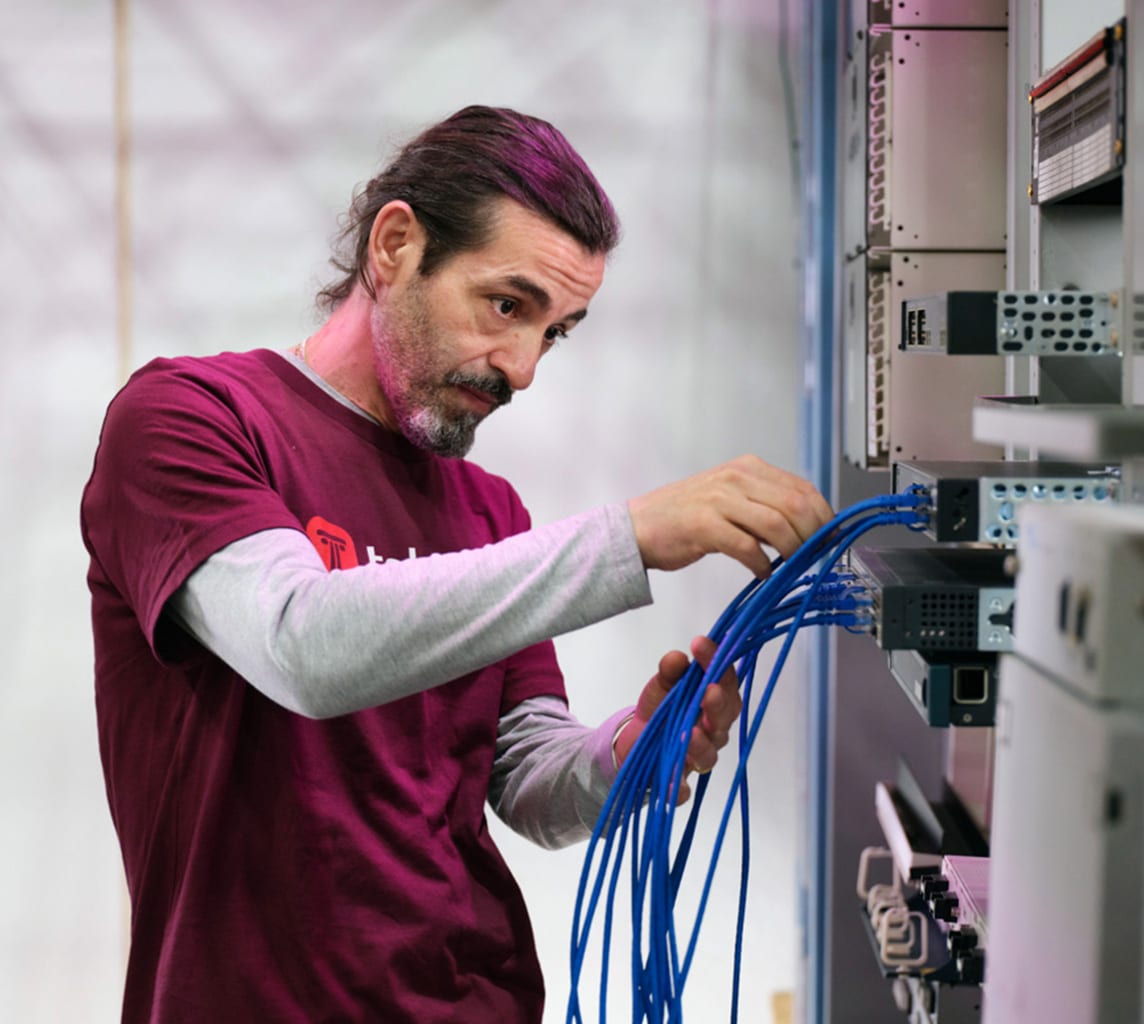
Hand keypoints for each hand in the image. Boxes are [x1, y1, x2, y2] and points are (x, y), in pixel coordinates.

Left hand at [613, 636, 742, 802]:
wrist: (635, 742)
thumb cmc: (660, 709)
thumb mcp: (661, 685)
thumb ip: (670, 672)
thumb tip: (677, 657)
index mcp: (714, 701)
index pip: (725, 680)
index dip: (717, 661)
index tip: (700, 644)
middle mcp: (713, 730)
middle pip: (725, 717)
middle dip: (717, 704)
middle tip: (707, 690)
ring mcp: (697, 757)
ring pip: (709, 754)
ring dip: (701, 743)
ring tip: (689, 732)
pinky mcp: (677, 782)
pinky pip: (682, 788)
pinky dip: (679, 787)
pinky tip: (673, 785)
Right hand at [627, 454, 832, 576]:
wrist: (638, 526)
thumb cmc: (686, 517)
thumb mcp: (730, 498)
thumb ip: (764, 505)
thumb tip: (808, 527)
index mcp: (748, 468)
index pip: (803, 489)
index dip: (824, 517)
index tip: (830, 540)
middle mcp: (736, 478)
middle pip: (796, 506)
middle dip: (813, 537)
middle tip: (815, 558)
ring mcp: (720, 500)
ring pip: (777, 525)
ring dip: (792, 552)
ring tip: (791, 567)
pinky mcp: (705, 525)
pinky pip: (748, 547)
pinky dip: (762, 565)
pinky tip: (763, 573)